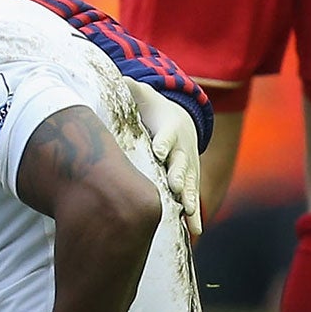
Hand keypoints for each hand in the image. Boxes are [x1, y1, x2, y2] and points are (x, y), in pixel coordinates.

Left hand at [129, 80, 200, 240]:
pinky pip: (192, 201)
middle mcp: (181, 151)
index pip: (165, 136)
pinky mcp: (188, 183)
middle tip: (174, 187)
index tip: (159, 150)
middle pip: (180, 164)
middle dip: (177, 175)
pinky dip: (194, 217)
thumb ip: (129, 89)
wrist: (178, 121)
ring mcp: (187, 169)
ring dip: (189, 200)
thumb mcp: (141, 96)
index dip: (163, 142)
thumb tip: (116, 77)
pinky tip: (195, 234)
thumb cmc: (151, 111)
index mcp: (168, 131)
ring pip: (189, 186)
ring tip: (189, 215)